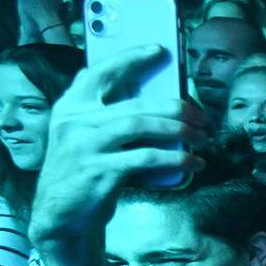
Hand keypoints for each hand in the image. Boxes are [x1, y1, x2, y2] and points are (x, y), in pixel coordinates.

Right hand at [26, 48, 206, 265]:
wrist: (62, 215)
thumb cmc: (85, 171)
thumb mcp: (87, 137)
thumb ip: (106, 114)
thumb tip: (147, 94)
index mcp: (70, 107)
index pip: (99, 72)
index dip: (130, 58)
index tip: (159, 50)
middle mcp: (74, 122)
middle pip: (134, 102)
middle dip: (175, 106)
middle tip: (201, 115)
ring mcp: (85, 146)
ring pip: (140, 125)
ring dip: (179, 130)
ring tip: (202, 137)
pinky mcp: (98, 171)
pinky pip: (146, 158)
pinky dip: (175, 158)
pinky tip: (193, 163)